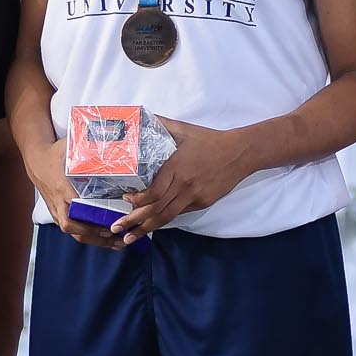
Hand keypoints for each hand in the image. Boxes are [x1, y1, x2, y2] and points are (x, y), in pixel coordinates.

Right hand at [30, 136, 127, 249]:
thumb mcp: (70, 146)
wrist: (35, 160)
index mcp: (62, 187)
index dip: (90, 220)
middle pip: (73, 227)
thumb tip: (111, 139)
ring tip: (117, 243)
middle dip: (95, 236)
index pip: (75, 208)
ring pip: (73, 232)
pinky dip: (89, 236)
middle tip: (117, 237)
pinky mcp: (57, 213)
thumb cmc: (55, 153)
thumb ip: (88, 146)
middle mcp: (58, 202)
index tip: (108, 224)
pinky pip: (72, 230)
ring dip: (95, 240)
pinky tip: (106, 240)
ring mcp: (56, 209)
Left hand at [113, 118, 251, 241]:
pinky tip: (153, 224)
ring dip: (146, 228)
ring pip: (167, 217)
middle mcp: (185, 185)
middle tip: (116, 229)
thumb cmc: (210, 140)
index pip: (154, 192)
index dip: (138, 200)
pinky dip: (165, 219)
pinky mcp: (203, 202)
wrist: (239, 153)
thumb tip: (140, 117)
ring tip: (129, 238)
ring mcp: (195, 196)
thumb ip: (162, 125)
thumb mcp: (184, 130)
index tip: (126, 199)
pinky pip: (181, 213)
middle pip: (156, 209)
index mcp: (177, 168)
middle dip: (134, 221)